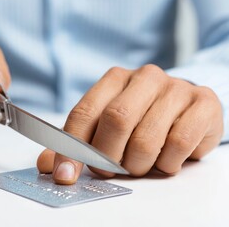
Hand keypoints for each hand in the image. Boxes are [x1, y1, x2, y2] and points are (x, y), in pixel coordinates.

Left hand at [37, 64, 222, 183]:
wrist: (186, 106)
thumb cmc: (142, 117)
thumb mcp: (106, 126)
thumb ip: (78, 144)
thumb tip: (49, 166)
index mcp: (114, 79)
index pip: (85, 113)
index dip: (71, 147)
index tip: (65, 174)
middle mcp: (144, 78)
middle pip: (116, 121)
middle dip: (108, 157)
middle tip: (110, 170)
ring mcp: (176, 88)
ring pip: (146, 139)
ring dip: (138, 164)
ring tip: (139, 164)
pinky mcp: (203, 104)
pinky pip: (178, 144)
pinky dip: (167, 163)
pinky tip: (166, 159)